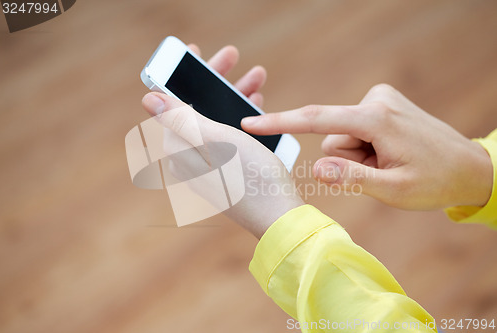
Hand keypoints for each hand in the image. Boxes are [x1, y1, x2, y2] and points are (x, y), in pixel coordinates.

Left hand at [141, 45, 303, 237]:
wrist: (278, 217)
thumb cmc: (249, 175)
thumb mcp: (215, 139)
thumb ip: (180, 117)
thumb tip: (148, 99)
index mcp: (178, 148)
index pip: (171, 102)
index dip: (182, 75)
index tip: (195, 52)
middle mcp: (187, 158)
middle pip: (196, 108)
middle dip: (215, 81)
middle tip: (233, 55)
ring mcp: (206, 167)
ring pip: (215, 120)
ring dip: (232, 96)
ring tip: (256, 79)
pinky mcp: (224, 172)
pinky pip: (227, 136)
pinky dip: (239, 118)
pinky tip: (254, 106)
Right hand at [241, 84, 492, 209]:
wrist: (468, 167)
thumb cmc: (435, 181)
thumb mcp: (393, 189)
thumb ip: (351, 178)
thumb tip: (315, 169)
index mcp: (376, 120)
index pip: (316, 120)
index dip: (279, 122)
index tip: (250, 123)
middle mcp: (375, 101)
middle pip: (332, 138)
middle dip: (347, 160)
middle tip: (382, 171)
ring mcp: (380, 99)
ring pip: (343, 136)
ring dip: (359, 156)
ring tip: (390, 163)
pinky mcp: (382, 103)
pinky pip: (354, 129)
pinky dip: (365, 146)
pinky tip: (391, 153)